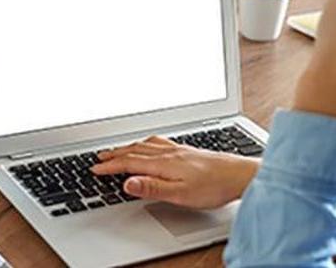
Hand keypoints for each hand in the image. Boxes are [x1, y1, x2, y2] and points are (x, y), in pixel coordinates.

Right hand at [91, 136, 259, 208]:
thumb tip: (127, 183)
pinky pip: (158, 142)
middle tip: (99, 157)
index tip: (95, 169)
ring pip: (146, 144)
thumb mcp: (180, 194)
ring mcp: (178, 149)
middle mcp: (169, 152)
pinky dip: (145, 142)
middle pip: (135, 150)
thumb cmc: (214, 186)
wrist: (239, 174)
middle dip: (115, 154)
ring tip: (117, 149)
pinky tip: (149, 144)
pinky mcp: (187, 150)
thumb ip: (152, 187)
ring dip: (128, 147)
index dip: (111, 166)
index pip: (130, 163)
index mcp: (164, 163)